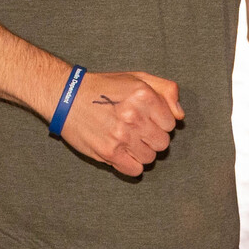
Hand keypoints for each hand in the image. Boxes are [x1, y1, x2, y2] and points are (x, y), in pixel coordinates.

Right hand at [56, 70, 180, 177]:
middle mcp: (135, 116)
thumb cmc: (103, 88)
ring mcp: (122, 136)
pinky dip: (131, 164)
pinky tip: (122, 152)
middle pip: (162, 143)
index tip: (146, 119)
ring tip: (127, 140)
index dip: (159, 122)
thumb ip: (166, 90)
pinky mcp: (109, 152)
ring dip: (141, 151)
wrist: (67, 97)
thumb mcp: (137, 78)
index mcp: (144, 95)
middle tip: (136, 130)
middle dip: (152, 138)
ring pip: (150, 157)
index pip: (171, 123)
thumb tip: (180, 116)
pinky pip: (135, 170)